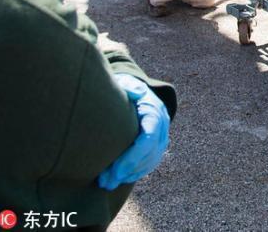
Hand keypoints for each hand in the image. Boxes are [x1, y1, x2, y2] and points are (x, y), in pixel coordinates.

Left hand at [98, 73, 170, 190]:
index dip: (133, 156)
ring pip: (150, 161)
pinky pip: (150, 162)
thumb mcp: (127, 84)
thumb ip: (130, 87)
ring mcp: (162, 136)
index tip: (114, 170)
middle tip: (105, 182)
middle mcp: (162, 125)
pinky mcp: (157, 145)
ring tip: (107, 184)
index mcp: (154, 111)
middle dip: (127, 169)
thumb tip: (136, 91)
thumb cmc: (126, 90)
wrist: (137, 93)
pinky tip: (120, 179)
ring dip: (130, 174)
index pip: (149, 138)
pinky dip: (136, 173)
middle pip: (149, 153)